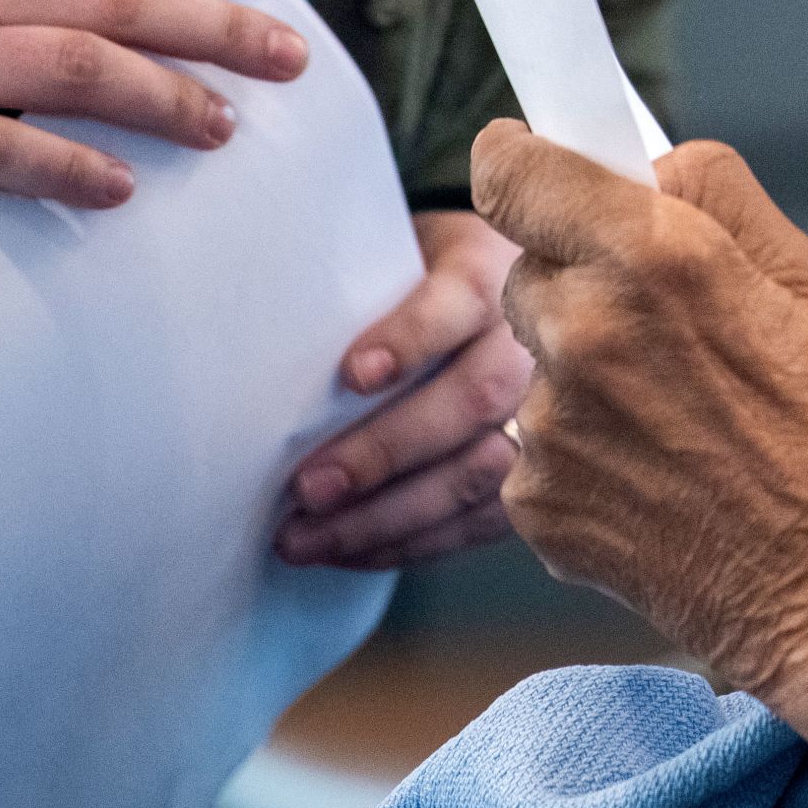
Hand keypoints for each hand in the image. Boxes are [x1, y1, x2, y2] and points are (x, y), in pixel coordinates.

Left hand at [279, 207, 529, 567]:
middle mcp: (529, 343)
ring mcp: (545, 411)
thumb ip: (362, 289)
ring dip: (388, 516)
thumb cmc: (422, 284)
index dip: (411, 338)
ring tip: (307, 538)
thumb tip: (262, 336)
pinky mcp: (536, 471)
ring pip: (481, 473)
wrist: (502, 304)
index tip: (353, 374)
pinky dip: (411, 543)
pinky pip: (483, 520)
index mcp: (492, 273)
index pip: (460, 301)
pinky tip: (350, 550)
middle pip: (475, 399)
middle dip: (386, 450)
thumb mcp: (402, 257)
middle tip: (308, 487)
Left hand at [476, 126, 807, 753]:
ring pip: (538, 365)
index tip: (541, 171)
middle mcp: (587, 338)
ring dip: (587, 376)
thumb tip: (652, 167)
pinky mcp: (541, 512)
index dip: (528, 166)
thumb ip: (724, 205)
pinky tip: (671, 481)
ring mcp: (554, 434)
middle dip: (584, 281)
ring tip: (690, 424)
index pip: (518, 175)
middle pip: (531, 268)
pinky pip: (540, 449)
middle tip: (674, 330)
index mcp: (659, 262)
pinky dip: (590, 456)